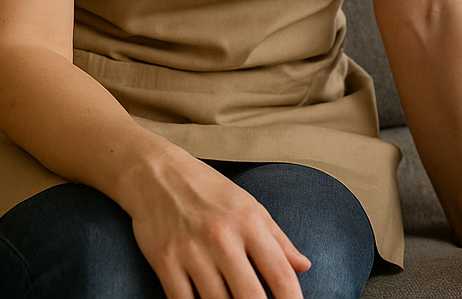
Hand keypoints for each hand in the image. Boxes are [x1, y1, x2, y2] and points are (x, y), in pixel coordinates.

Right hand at [126, 156, 311, 298]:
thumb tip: (304, 266)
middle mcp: (222, 238)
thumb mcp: (250, 207)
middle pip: (250, 296)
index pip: (280, 273)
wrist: (157, 174)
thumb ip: (279, 240)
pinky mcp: (164, 261)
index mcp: (250, 223)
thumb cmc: (210, 192)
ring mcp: (192, 251)